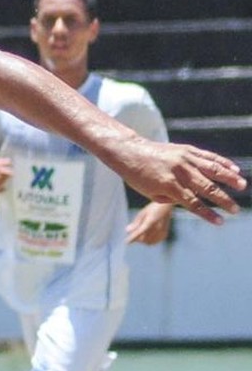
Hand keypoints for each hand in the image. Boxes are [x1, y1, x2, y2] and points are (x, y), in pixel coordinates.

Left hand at [106, 139, 244, 224]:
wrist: (130, 151)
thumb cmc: (137, 176)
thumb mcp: (149, 193)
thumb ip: (171, 198)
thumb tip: (192, 200)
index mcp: (168, 185)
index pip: (192, 203)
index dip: (207, 213)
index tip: (220, 222)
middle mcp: (179, 171)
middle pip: (206, 188)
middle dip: (222, 200)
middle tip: (235, 210)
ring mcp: (184, 158)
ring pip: (212, 169)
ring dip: (229, 178)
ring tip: (242, 186)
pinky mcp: (186, 149)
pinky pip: (208, 156)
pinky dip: (222, 162)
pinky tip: (234, 169)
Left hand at [125, 202, 172, 244]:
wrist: (166, 205)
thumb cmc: (152, 208)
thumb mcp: (142, 213)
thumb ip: (135, 223)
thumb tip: (127, 231)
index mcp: (150, 221)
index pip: (139, 232)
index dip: (132, 238)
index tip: (127, 242)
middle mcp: (157, 227)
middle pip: (144, 239)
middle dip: (137, 239)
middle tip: (134, 235)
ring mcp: (162, 231)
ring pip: (149, 242)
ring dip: (143, 241)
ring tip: (140, 236)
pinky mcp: (164, 233)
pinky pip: (155, 241)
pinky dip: (150, 241)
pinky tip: (147, 237)